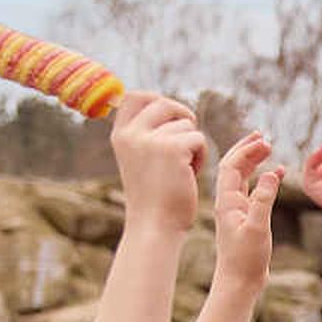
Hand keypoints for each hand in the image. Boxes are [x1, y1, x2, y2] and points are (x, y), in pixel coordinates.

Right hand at [109, 92, 209, 236]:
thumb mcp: (139, 160)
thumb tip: (164, 103)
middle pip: (164, 103)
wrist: (155, 226)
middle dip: (183, 117)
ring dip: (192, 143)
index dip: (156, 99)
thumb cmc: (153, 197)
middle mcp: (132, 134)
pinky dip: (201, 156)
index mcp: (120, 136)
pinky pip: (198, 138)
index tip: (169, 117)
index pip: (135, 95)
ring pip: (186, 124)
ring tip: (183, 169)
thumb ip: (146, 134)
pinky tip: (190, 175)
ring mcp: (151, 140)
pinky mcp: (173, 148)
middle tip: (188, 141)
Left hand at [205, 135, 280, 295]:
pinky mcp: (244, 217)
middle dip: (247, 148)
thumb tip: (272, 173)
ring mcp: (235, 208)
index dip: (247, 150)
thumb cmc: (245, 259)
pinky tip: (277, 173)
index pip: (232, 165)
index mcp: (226, 201)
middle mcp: (227, 201)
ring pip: (242, 176)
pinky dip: (262, 177)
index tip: (266, 142)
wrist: (238, 282)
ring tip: (267, 146)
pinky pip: (251, 189)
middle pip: (233, 165)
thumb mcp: (257, 227)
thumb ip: (263, 199)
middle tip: (264, 135)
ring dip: (253, 159)